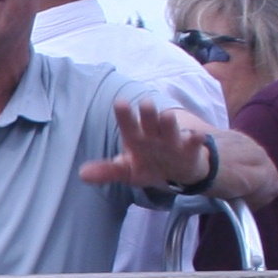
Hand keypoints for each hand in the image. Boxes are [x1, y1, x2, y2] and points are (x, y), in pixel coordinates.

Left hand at [80, 99, 221, 192]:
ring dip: (169, 124)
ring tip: (167, 116)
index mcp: (136, 138)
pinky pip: (193, 142)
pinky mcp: (190, 149)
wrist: (178, 170)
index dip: (124, 116)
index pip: (128, 126)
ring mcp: (172, 140)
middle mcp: (153, 135)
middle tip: (145, 103)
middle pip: (150, 122)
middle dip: (147, 114)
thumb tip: (81, 174)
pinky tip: (196, 135)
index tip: (120, 102)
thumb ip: (107, 171)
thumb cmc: (149, 164)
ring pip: (170, 130)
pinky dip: (195, 139)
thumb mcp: (127, 170)